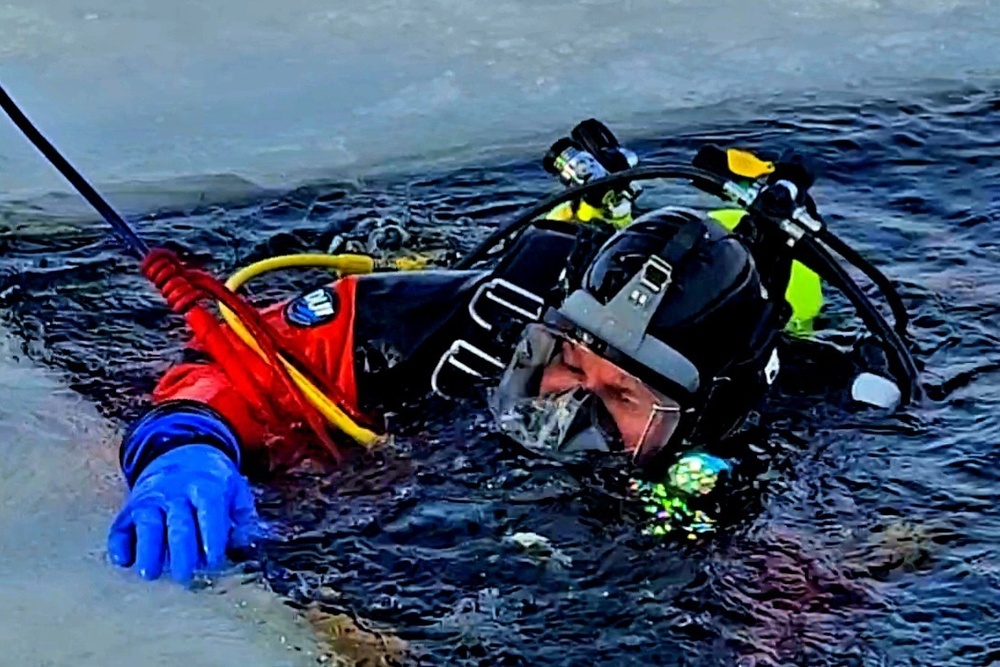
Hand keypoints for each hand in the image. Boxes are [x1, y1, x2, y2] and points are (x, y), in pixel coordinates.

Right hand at [107, 444, 257, 583]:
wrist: (181, 453)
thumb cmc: (213, 482)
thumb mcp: (236, 490)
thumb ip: (243, 517)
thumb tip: (241, 544)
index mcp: (206, 486)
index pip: (209, 509)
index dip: (212, 535)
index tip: (213, 559)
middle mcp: (176, 492)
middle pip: (178, 522)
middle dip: (181, 550)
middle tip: (184, 575)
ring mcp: (151, 499)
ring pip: (147, 524)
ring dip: (147, 549)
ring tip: (150, 573)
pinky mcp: (131, 508)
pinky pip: (121, 525)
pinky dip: (119, 543)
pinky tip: (123, 561)